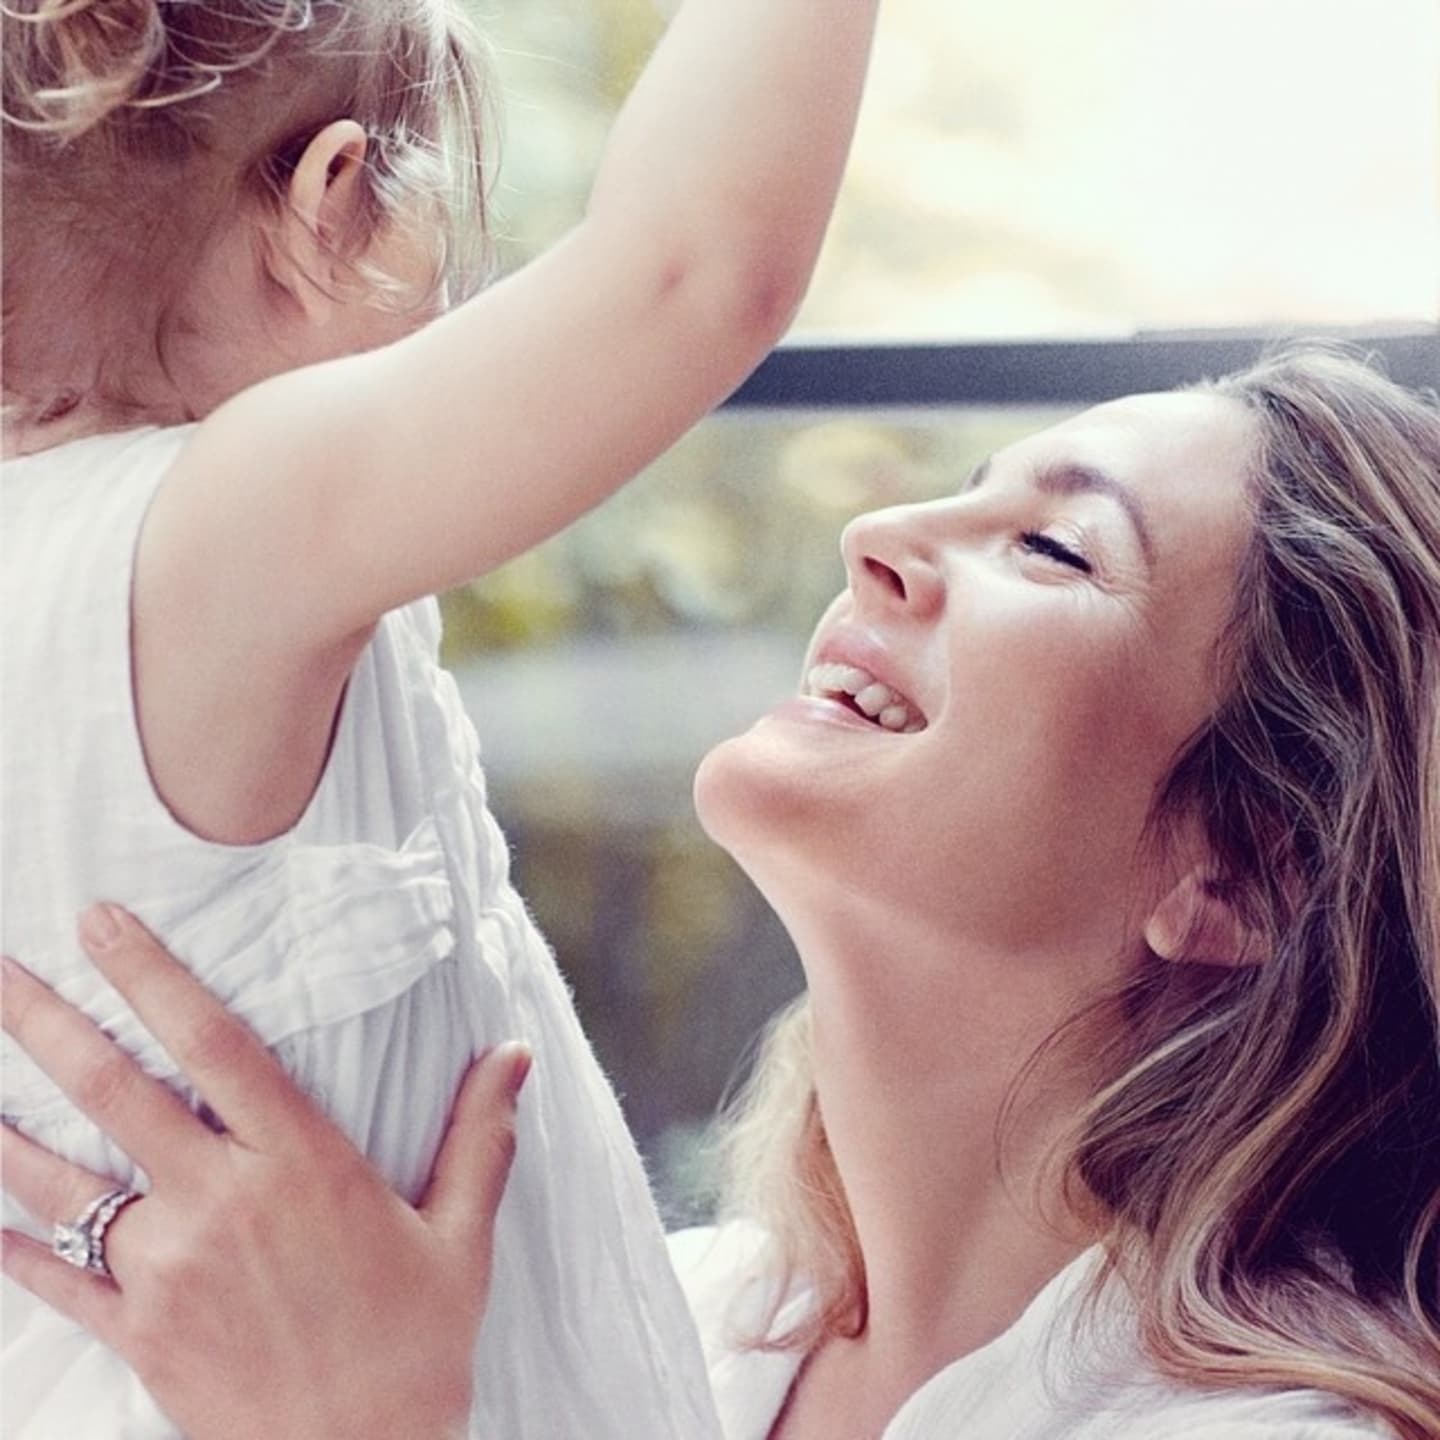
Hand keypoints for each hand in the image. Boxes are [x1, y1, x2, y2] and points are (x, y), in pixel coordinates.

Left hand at [1, 904, 530, 1439]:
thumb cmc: (417, 1347)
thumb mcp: (461, 1236)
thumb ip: (480, 1135)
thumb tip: (515, 1051)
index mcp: (302, 1165)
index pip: (215, 1045)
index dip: (155, 976)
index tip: (105, 923)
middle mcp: (223, 1203)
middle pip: (118, 1094)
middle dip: (49, 1022)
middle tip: (1, 968)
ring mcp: (170, 1271)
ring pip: (66, 1182)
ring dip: (8, 1126)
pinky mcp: (140, 1335)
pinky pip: (57, 1280)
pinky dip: (13, 1242)